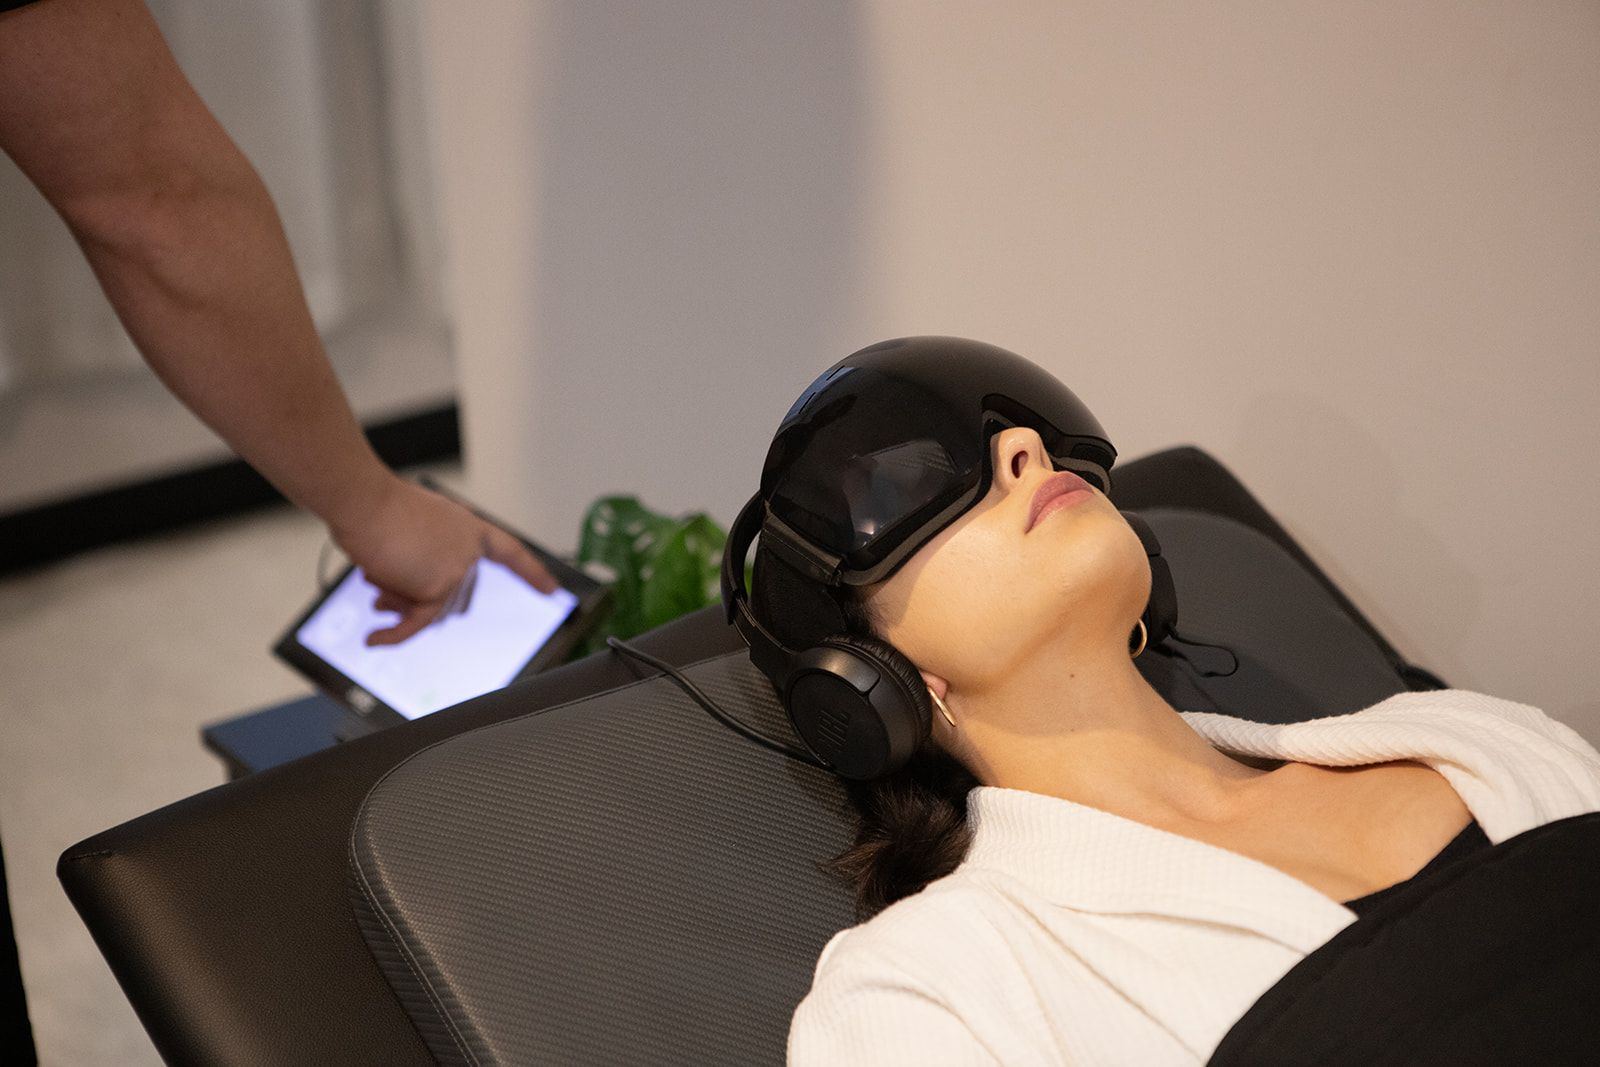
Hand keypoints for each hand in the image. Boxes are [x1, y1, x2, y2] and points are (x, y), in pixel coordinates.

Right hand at [330, 477, 560, 646]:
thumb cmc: (378, 507)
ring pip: (430, 609)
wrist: (364, 500)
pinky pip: (418, 623)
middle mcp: (470, 549)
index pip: (510, 553)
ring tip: (375, 578)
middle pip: (453, 594)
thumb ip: (418, 564)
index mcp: (469, 528)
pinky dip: (394, 634)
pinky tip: (374, 639)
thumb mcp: (409, 531)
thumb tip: (398, 604)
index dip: (530, 572)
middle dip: (413, 597)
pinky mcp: (438, 588)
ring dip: (395, 601)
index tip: (552, 589)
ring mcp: (458, 569)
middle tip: (385, 592)